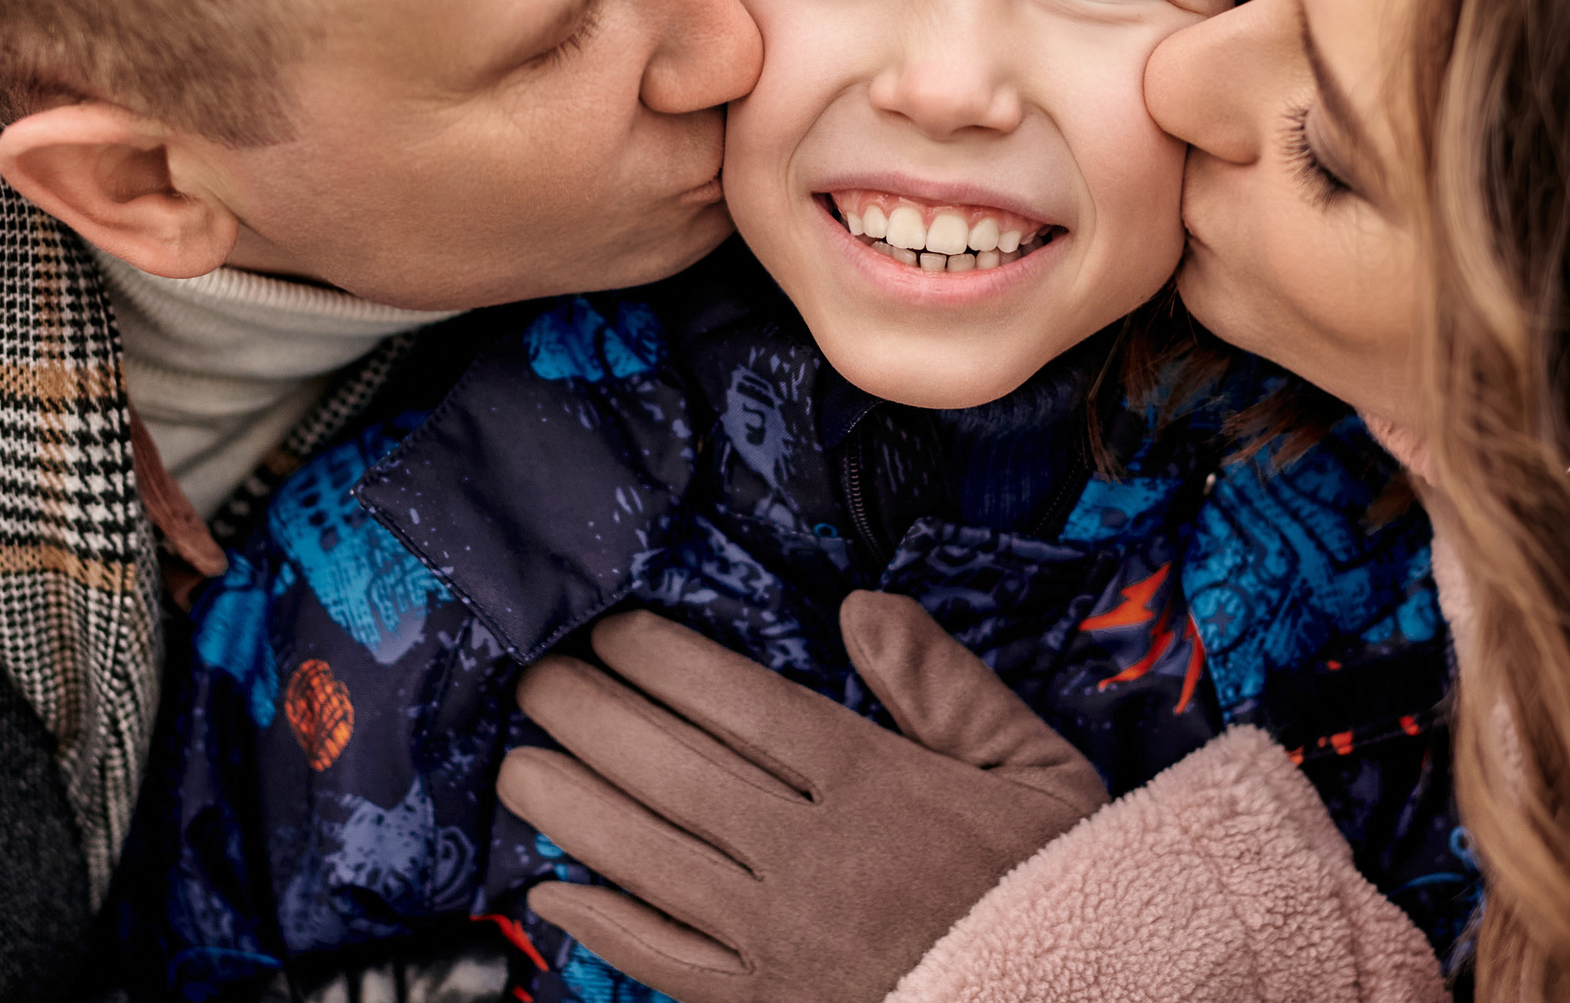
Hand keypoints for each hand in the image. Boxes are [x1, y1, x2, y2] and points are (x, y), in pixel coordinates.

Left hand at [496, 592, 1107, 1002]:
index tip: (610, 631)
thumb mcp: (1034, 766)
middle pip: (674, 771)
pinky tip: (553, 890)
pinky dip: (603, 924)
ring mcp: (781, 939)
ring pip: (650, 859)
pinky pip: (665, 962)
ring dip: (572, 806)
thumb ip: (945, 683)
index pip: (740, 704)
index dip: (662, 662)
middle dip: (592, 717)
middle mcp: (812, 857)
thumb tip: (860, 607)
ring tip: (517, 764)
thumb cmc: (1052, 882)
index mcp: (875, 785)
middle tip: (536, 678)